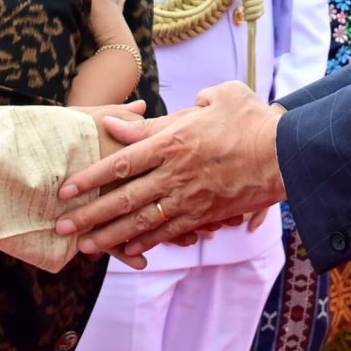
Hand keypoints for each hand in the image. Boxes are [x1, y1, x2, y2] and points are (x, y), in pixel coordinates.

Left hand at [57, 85, 284, 265]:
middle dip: (90, 215)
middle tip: (62, 226)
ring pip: (143, 222)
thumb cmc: (251, 119)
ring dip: (111, 236)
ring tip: (85, 247)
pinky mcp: (207, 215)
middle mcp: (176, 173)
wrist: (288, 154)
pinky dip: (148, 243)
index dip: (91, 176)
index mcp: (174, 141)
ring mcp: (191, 198)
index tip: (67, 189)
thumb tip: (127, 120)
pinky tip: (129, 251)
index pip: (121, 161)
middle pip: (124, 198)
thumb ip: (164, 114)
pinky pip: (171, 232)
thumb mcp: (213, 99)